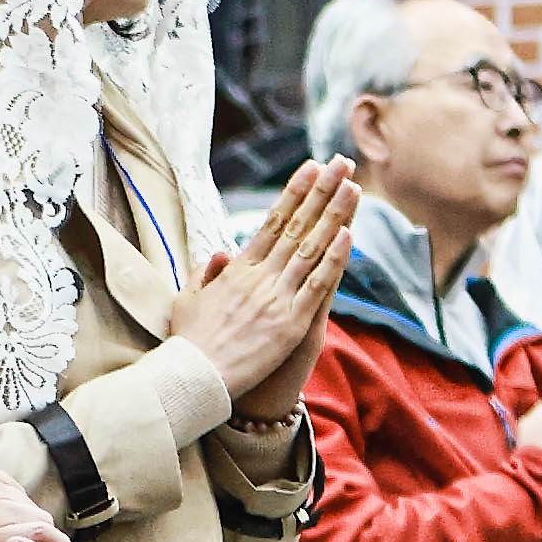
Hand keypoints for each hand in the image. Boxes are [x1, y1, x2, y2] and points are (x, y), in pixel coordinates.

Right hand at [167, 157, 358, 402]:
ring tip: (353, 187)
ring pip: (312, 249)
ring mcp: (277, 299)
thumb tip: (222, 253)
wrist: (193, 377)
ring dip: (335, 216)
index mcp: (238, 270)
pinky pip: (317, 286)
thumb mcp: (189, 300)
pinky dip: (334, 260)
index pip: (272, 222)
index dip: (295, 192)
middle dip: (321, 192)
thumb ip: (207, 274)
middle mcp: (260, 277)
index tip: (311, 167)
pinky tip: (349, 235)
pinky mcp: (291, 325)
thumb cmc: (188, 342)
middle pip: (298, 226)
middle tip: (341, 163)